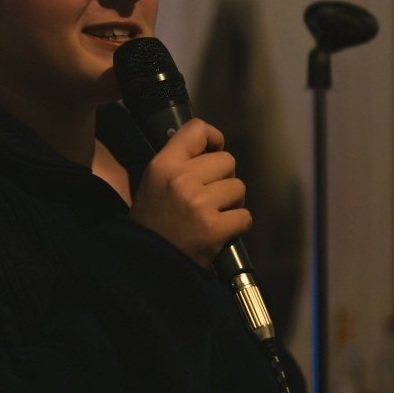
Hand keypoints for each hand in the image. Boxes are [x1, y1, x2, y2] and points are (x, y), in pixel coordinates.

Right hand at [128, 119, 250, 267]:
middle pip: (227, 160)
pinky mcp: (215, 227)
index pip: (198, 129)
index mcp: (164, 164)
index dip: (213, 139)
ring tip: (214, 214)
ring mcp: (200, 204)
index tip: (212, 154)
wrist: (149, 263)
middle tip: (210, 196)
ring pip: (239, 187)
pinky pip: (245, 216)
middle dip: (224, 178)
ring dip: (232, 202)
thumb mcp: (154, 181)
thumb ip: (180, 162)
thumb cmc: (153, 221)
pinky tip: (221, 231)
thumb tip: (212, 149)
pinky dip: (237, 225)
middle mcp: (182, 179)